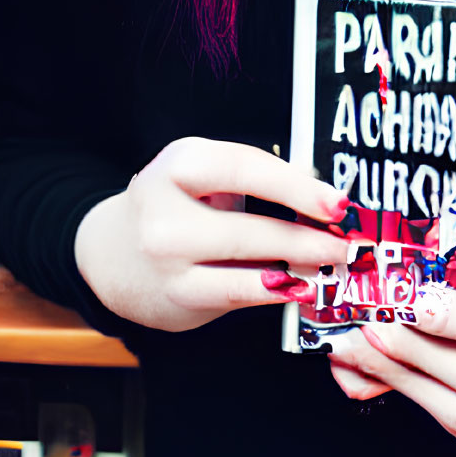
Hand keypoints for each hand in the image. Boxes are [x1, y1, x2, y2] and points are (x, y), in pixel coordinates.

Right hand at [74, 136, 348, 332]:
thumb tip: (319, 194)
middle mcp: (165, 207)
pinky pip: (236, 293)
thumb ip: (252, 178)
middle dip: (306, 235)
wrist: (111, 253)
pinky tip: (298, 287)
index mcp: (180, 162)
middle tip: (345, 242)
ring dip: (298, 265)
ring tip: (331, 263)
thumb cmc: (174, 204)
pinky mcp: (176, 295)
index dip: (297, 186)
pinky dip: (273, 291)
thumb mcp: (203, 175)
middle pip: (249, 223)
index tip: (336, 202)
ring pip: (246, 264)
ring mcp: (167, 256)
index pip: (246, 168)